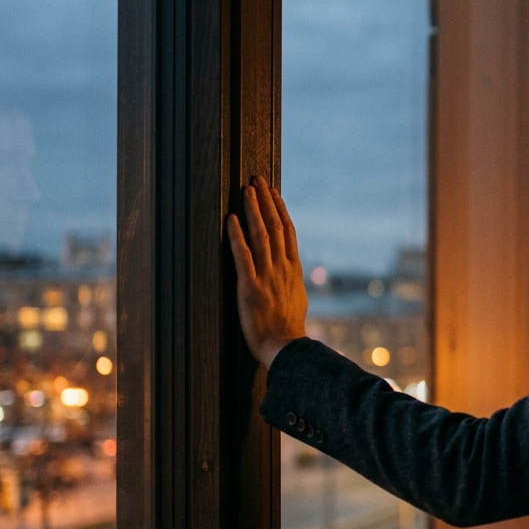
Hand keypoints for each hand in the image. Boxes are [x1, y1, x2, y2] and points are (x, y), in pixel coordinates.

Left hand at [227, 176, 308, 367]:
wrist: (286, 348)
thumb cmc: (289, 330)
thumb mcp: (297, 299)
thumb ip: (291, 281)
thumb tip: (289, 271)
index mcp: (293, 270)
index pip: (288, 232)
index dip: (279, 210)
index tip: (273, 192)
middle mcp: (283, 268)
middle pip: (275, 227)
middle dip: (265, 201)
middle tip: (256, 180)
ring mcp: (267, 276)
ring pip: (262, 236)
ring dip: (254, 211)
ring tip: (247, 190)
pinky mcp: (251, 287)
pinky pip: (243, 257)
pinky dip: (237, 237)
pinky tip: (232, 220)